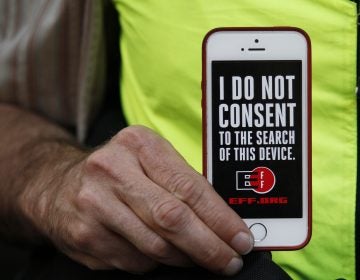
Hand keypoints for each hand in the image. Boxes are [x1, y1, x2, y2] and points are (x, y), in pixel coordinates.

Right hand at [21, 125, 253, 274]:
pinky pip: (134, 261)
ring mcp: (94, 203)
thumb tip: (222, 220)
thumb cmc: (116, 170)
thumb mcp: (147, 159)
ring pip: (155, 246)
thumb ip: (181, 182)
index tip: (240, 238)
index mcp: (138, 144)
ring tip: (199, 259)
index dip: (220, 218)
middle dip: (209, 247)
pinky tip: (160, 255)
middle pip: (172, 218)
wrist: (56, 183)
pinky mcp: (84, 234)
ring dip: (185, 259)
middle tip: (230, 260)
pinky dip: (155, 263)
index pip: (189, 186)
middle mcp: (112, 170)